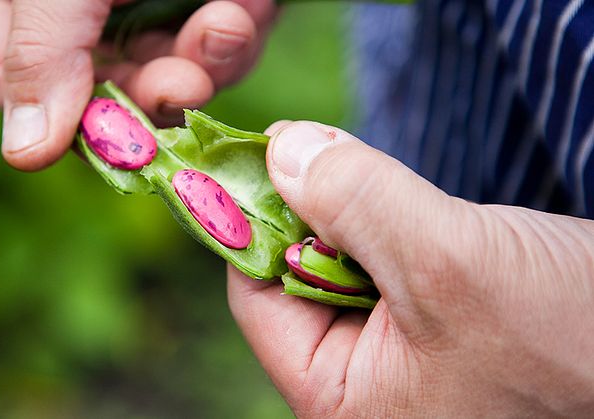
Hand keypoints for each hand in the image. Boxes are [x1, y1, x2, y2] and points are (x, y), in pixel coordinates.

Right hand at [0, 0, 275, 170]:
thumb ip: (41, 50)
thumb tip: (24, 155)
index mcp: (23, 8)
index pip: (34, 96)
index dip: (85, 128)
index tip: (128, 145)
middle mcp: (86, 17)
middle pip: (119, 94)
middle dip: (161, 93)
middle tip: (183, 80)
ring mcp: (150, 7)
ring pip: (181, 72)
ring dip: (210, 60)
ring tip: (222, 23)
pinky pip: (228, 40)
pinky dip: (241, 30)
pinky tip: (241, 7)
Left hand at [228, 121, 593, 416]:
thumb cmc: (569, 340)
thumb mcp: (449, 264)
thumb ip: (354, 204)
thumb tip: (282, 150)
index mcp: (342, 399)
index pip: (258, 297)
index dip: (256, 222)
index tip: (264, 154)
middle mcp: (362, 384)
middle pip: (296, 275)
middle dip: (314, 212)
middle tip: (331, 157)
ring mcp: (400, 353)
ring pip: (343, 259)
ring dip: (358, 211)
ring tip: (392, 191)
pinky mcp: (435, 322)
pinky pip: (386, 259)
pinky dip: (392, 220)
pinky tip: (416, 209)